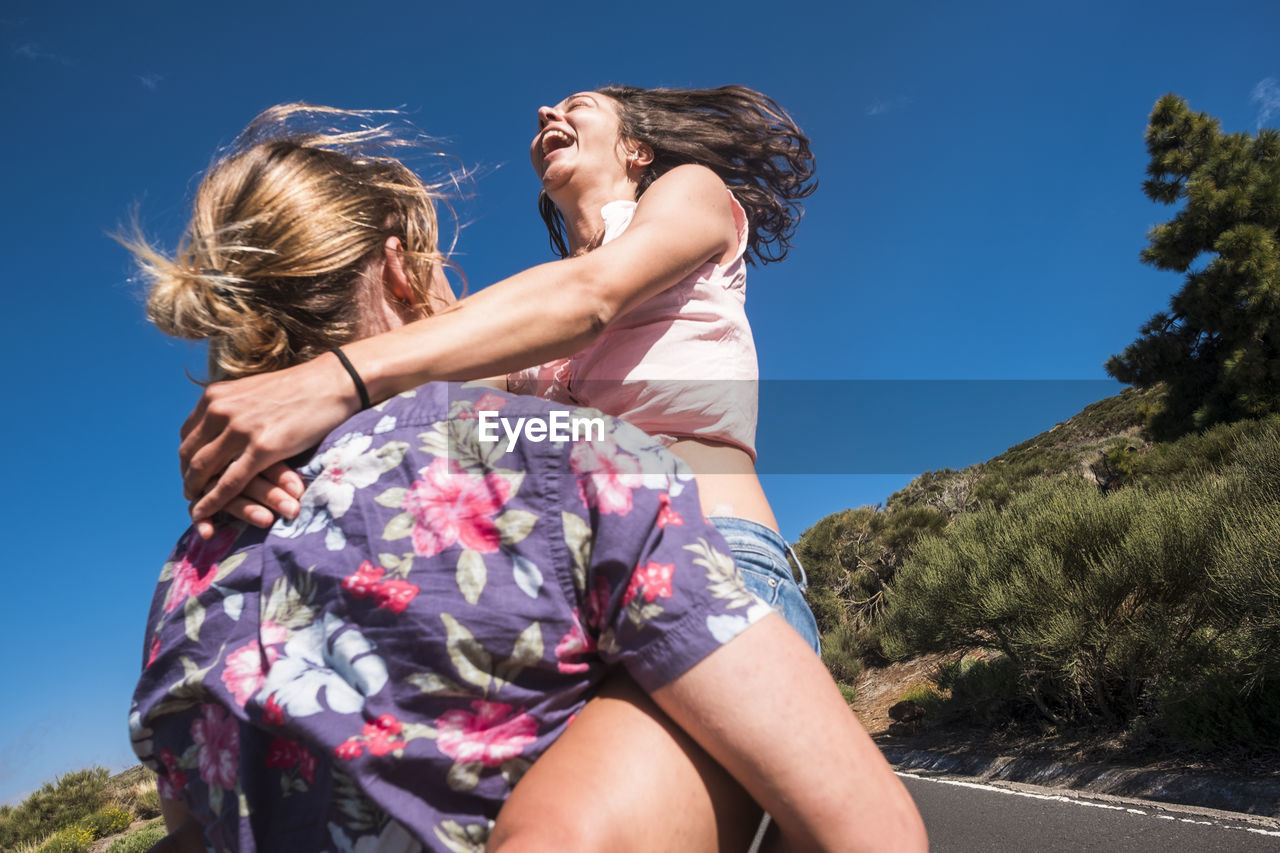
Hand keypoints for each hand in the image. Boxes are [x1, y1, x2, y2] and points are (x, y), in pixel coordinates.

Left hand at [181, 353, 359, 523]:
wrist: (334, 382)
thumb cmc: (301, 388)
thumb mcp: (254, 392)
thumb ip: (234, 407)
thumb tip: (225, 424)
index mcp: (216, 395)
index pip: (187, 435)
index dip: (187, 458)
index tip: (193, 473)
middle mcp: (220, 410)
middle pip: (188, 454)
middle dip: (188, 478)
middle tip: (193, 493)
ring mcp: (240, 430)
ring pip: (202, 470)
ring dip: (195, 492)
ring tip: (196, 506)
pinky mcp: (262, 448)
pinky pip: (228, 482)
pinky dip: (212, 502)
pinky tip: (205, 513)